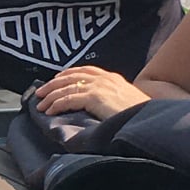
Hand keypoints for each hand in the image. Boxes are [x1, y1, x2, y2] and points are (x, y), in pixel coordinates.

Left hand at [33, 65, 149, 119]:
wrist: (149, 118)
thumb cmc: (141, 115)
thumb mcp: (127, 101)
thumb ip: (113, 99)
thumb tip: (99, 107)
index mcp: (112, 77)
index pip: (85, 70)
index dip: (67, 74)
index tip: (56, 80)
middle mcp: (104, 78)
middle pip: (71, 76)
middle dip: (53, 84)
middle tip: (40, 92)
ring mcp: (99, 86)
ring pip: (67, 87)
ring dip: (50, 96)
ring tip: (40, 104)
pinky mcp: (95, 97)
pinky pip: (69, 99)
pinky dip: (56, 104)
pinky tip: (50, 111)